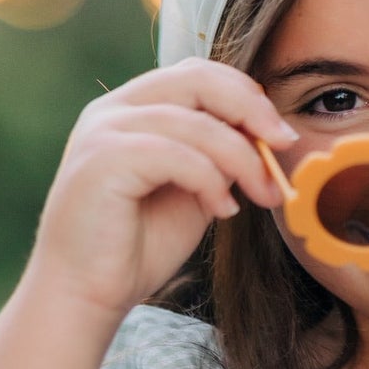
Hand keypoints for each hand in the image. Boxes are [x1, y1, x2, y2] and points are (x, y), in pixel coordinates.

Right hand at [25, 58, 295, 318]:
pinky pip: (176, 154)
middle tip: (284, 146)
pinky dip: (211, 179)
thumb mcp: (192, 193)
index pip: (198, 74)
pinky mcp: (102, 160)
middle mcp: (113, 109)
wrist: (84, 295)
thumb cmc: (135, 249)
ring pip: (194, 121)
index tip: (281, 136)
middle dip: (252, 110)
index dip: (247, 96)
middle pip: (198, 78)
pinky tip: (223, 210)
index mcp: (133, 109)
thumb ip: (218, 158)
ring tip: (261, 196)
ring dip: (241, 158)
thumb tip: (264, 136)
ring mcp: (104, 130)